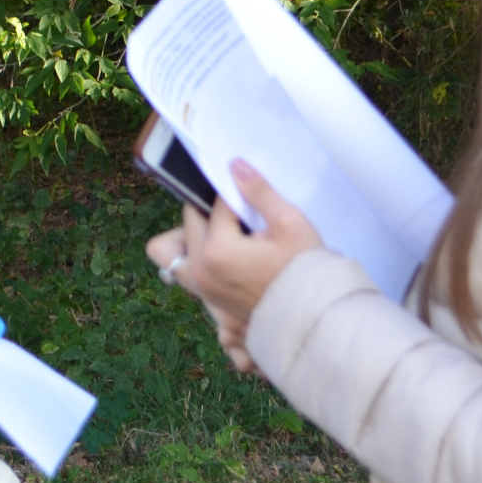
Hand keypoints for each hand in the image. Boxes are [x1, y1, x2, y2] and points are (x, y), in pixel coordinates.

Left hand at [181, 162, 323, 320]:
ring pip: (169, 251)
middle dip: (211, 211)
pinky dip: (194, 257)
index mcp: (216, 251)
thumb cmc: (304, 270)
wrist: (312, 316)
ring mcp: (201, 288)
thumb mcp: (289, 223)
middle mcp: (199, 271)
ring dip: (188, 235)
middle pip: (190, 220)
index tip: (254, 198)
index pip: (216, 204)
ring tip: (221, 232)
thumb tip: (234, 166)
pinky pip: (181, 271)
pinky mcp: (207, 299)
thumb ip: (258, 192)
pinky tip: (224, 254)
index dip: (237, 194)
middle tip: (242, 216)